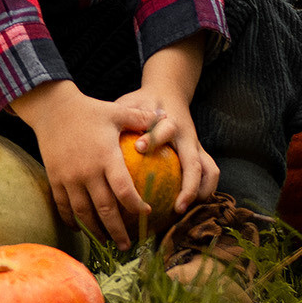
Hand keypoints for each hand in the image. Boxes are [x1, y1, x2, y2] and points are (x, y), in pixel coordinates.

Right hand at [11, 80, 163, 248]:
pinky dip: (71, 221)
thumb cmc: (89, 110)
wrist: (51, 108)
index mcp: (106, 156)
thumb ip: (141, 119)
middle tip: (128, 246)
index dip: (136, 205)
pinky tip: (80, 230)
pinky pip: (63, 206)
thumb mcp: (116, 112)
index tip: (146, 213)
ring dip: (95, 231)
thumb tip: (165, 118)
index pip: (124, 189)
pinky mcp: (55, 179)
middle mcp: (87, 171)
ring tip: (106, 243)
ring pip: (83, 213)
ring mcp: (69, 177)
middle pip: (105, 209)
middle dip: (118, 231)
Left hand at [129, 39, 218, 217]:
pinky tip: (183, 209)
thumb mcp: (130, 105)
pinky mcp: (201, 154)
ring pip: (210, 171)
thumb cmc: (143, 102)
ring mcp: (197, 146)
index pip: (164, 130)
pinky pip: (208, 175)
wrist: (169, 90)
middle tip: (177, 206)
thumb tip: (91, 136)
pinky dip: (202, 193)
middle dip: (189, 185)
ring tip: (184, 212)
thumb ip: (119, 120)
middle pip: (195, 162)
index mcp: (168, 122)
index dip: (153, 139)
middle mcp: (187, 136)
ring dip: (201, 192)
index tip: (139, 147)